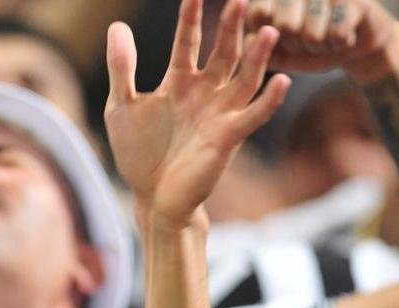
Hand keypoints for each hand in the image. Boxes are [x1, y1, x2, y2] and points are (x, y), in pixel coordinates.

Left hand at [105, 0, 288, 229]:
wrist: (152, 198)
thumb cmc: (138, 153)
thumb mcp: (122, 107)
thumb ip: (122, 68)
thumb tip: (117, 26)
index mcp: (178, 82)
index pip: (187, 41)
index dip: (190, 18)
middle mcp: (204, 93)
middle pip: (223, 52)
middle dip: (231, 27)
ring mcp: (219, 114)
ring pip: (245, 78)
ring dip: (257, 56)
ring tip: (267, 32)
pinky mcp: (228, 137)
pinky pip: (253, 115)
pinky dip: (269, 100)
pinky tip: (282, 81)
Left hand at [246, 0, 398, 79]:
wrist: (349, 45)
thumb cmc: (306, 46)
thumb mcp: (276, 51)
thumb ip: (254, 47)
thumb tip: (247, 39)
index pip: (257, 12)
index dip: (269, 35)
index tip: (279, 33)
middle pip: (285, 26)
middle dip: (296, 44)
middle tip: (307, 37)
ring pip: (311, 34)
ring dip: (319, 46)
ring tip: (325, 35)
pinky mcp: (354, 0)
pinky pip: (336, 34)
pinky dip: (338, 44)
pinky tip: (342, 34)